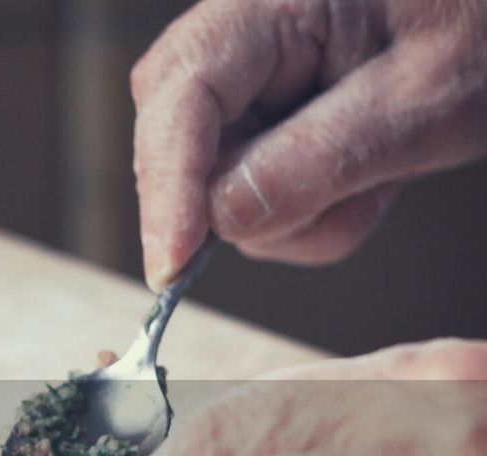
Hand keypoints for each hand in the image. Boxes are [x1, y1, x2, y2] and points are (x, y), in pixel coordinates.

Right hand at [133, 0, 486, 288]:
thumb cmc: (479, 29)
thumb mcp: (421, 97)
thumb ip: (321, 157)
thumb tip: (224, 220)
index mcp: (265, 7)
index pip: (181, 98)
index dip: (168, 183)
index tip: (172, 262)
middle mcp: (234, 46)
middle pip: (176, 149)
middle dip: (244, 203)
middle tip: (338, 203)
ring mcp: (241, 96)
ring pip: (215, 196)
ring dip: (296, 217)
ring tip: (375, 180)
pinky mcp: (256, 134)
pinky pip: (249, 207)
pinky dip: (307, 218)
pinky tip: (360, 181)